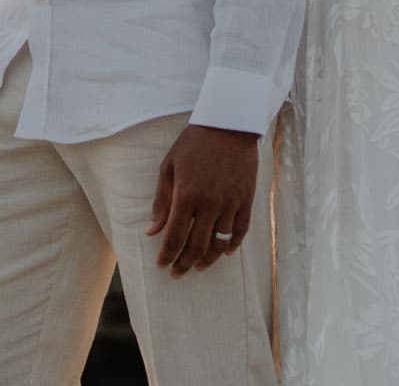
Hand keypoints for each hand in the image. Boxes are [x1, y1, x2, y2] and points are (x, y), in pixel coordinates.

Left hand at [145, 123, 258, 276]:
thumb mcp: (169, 167)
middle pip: (197, 246)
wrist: (229, 124)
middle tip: (177, 273)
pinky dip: (231, 246)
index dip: (167, 256)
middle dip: (184, 264)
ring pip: (219, 244)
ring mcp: (231, 203)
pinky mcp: (246, 200)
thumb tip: (151, 232)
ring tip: (198, 267)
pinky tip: (223, 253)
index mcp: (187, 196)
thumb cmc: (194, 143)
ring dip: (207, 260)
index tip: (162, 265)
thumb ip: (161, 202)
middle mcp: (210, 204)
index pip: (175, 238)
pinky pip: (240, 231)